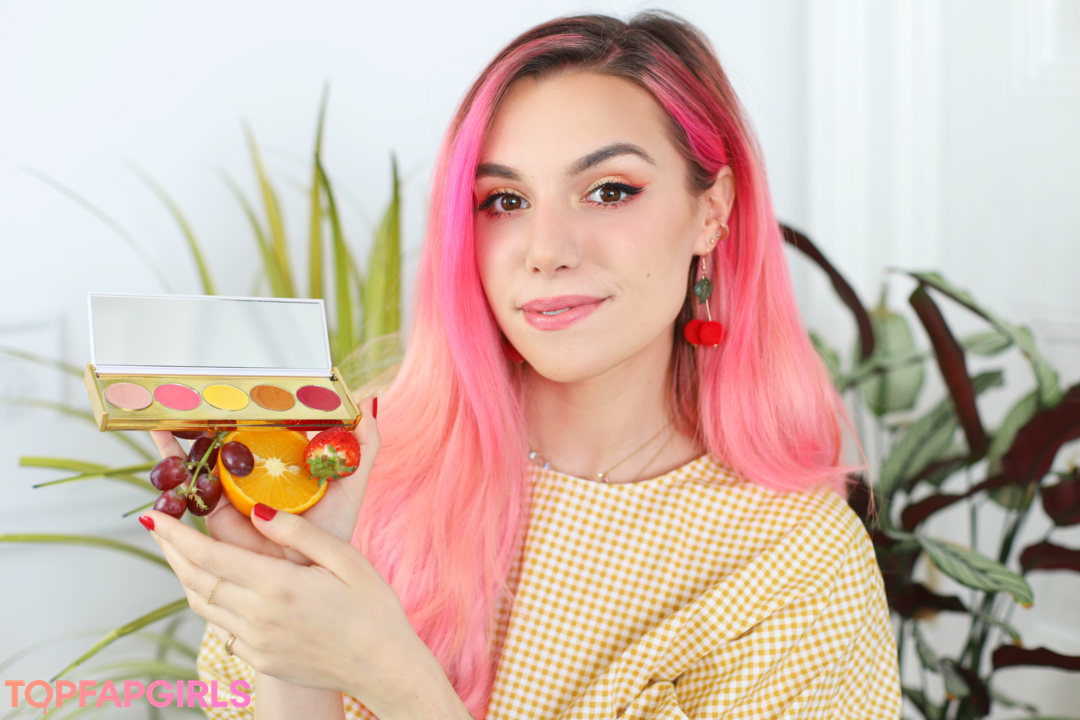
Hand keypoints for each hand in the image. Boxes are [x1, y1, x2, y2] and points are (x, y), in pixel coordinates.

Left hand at [140, 500, 448, 717]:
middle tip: (157, 525)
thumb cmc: (372, 608)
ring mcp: (256, 643)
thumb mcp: (345, 559)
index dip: (176, 534)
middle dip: (171, 550)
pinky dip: (210, 603)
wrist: (383, 667)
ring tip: (179, 551)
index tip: (153, 516)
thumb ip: (298, 533)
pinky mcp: (260, 659)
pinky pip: (222, 628)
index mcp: (277, 586)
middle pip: (195, 580)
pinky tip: (217, 587)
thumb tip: (256, 511)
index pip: (209, 556)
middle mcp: (257, 617)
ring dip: (185, 576)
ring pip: (203, 606)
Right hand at [147, 395, 378, 565]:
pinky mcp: (213, 516)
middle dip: (202, 417)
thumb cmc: (333, 529)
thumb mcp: (351, 481)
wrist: (313, 575)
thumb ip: (363, 445)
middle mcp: (251, 475)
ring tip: (162, 414)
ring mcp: (230, 493)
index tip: (229, 383)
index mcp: (280, 462)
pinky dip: (170, 470)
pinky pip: (188, 491)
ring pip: (199, 459)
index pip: (258, 426)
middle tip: (188, 392)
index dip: (243, 406)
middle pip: (222, 439)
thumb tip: (368, 400)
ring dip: (178, 437)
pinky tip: (159, 450)